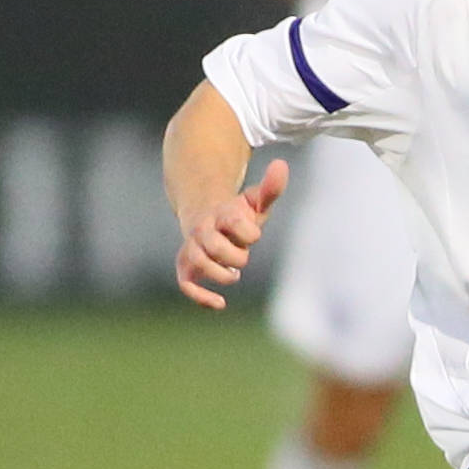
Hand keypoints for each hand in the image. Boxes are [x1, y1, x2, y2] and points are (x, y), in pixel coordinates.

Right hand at [175, 161, 288, 309]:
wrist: (205, 219)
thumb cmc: (237, 215)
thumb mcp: (254, 203)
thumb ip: (270, 189)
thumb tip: (282, 164)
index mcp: (221, 214)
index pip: (233, 222)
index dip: (249, 232)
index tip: (254, 234)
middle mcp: (202, 230)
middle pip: (214, 246)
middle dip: (235, 256)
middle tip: (242, 256)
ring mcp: (192, 248)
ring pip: (198, 263)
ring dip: (220, 274)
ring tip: (233, 275)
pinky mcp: (186, 267)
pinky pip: (185, 283)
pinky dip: (201, 296)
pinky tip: (221, 304)